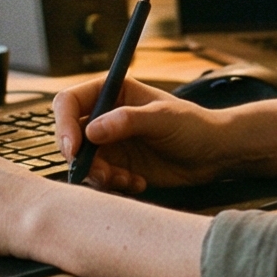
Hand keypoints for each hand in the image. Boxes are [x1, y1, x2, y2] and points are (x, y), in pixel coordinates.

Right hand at [52, 74, 237, 195]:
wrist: (212, 154)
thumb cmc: (193, 125)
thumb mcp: (162, 118)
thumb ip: (128, 121)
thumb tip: (91, 130)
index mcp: (112, 92)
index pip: (70, 102)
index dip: (64, 124)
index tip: (73, 148)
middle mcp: (105, 116)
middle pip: (70, 136)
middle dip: (81, 158)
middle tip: (101, 173)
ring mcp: (110, 143)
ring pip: (83, 162)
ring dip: (99, 175)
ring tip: (126, 179)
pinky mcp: (117, 166)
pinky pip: (99, 179)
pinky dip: (114, 185)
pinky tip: (139, 183)